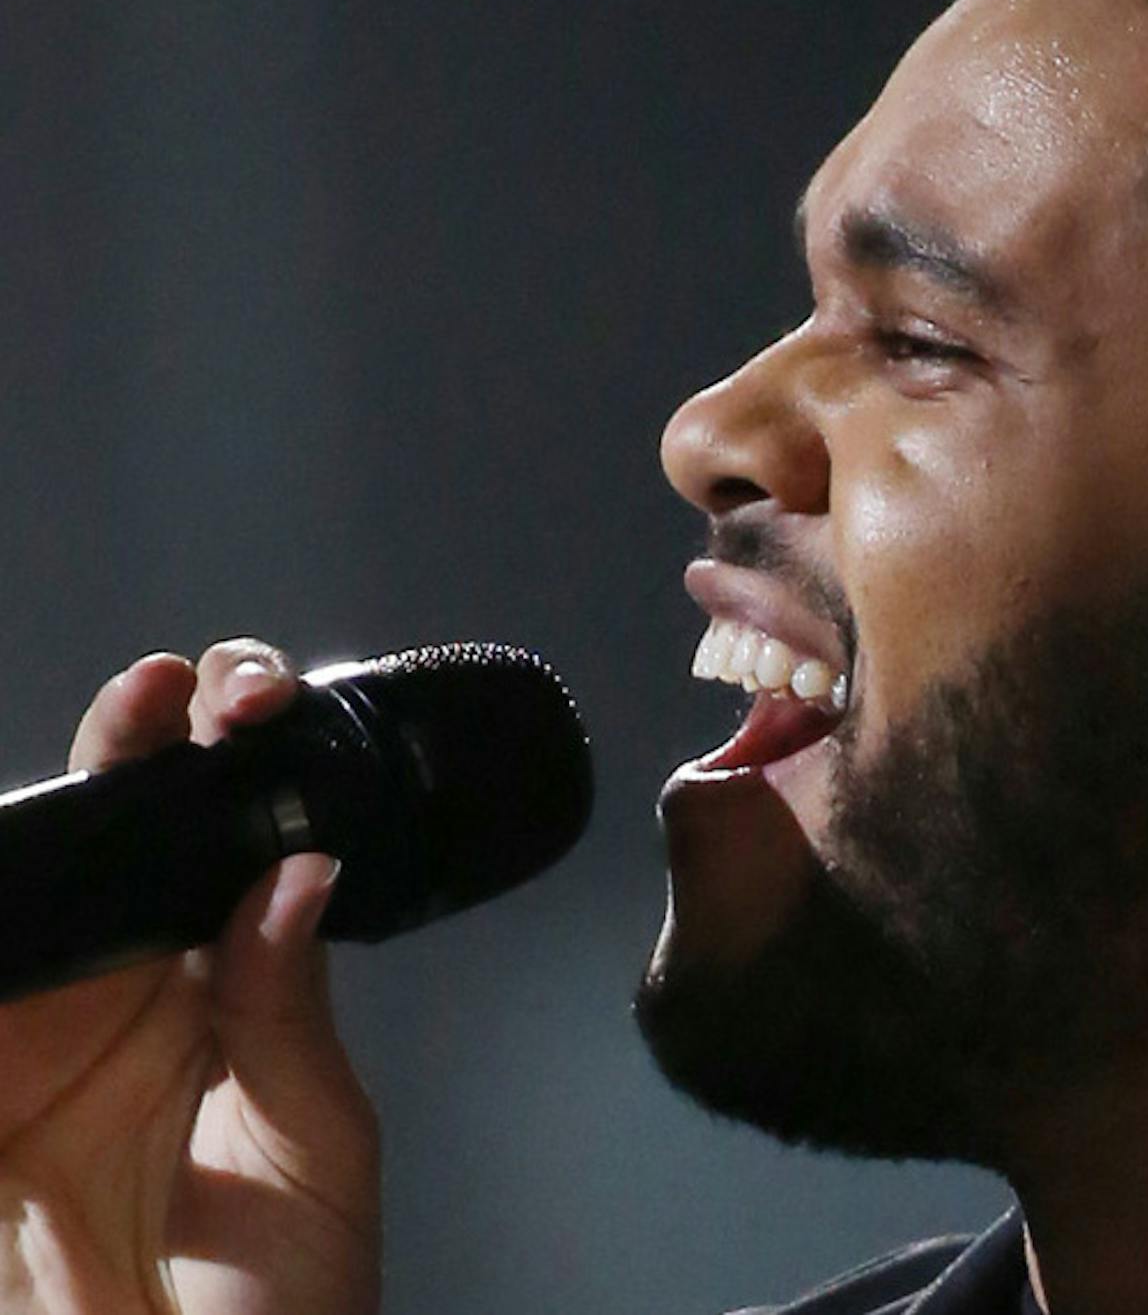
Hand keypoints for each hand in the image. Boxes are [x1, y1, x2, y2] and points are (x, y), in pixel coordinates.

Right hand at [0, 641, 380, 1314]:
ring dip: (35, 816)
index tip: (248, 705)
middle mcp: (115, 995)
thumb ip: (288, 1009)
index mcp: (217, 992)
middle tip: (165, 696)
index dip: (227, 756)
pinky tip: (3, 864)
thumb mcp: (313, 1146)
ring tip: (103, 744)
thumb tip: (296, 870)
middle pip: (105, 832)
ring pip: (17, 887)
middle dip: (131, 741)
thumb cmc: (287, 1302)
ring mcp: (23, 1040)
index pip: (217, 842)